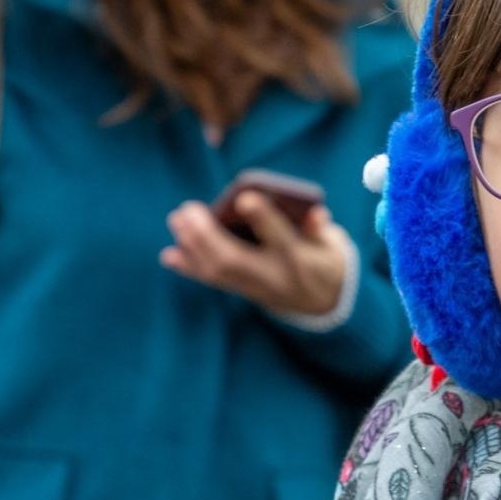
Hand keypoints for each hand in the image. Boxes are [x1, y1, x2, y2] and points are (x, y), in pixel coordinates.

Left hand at [160, 192, 349, 316]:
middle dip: (207, 235)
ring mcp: (257, 289)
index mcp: (301, 260)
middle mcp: (275, 278)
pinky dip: (190, 268)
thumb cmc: (323, 258)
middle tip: (188, 209)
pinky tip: (170, 254)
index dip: (263, 218)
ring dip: (192, 246)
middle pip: (235, 260)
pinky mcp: (245, 293)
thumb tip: (314, 212)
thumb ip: (318, 229)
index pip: (281, 239)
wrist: (322, 302)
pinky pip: (214, 283)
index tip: (245, 197)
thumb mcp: (330, 245)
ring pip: (219, 272)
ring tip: (177, 220)